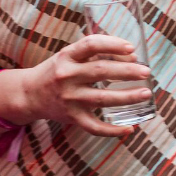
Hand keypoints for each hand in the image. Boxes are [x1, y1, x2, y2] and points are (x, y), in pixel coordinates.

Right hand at [0, 35, 152, 138]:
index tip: (132, 49)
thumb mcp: (69, 56)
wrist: (29, 95)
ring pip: (102, 99)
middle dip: (127, 72)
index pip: (91, 45)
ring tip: (146, 93)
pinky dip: (113, 130)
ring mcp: (69, 98)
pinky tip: (130, 128)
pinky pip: (94, 127)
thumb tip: (132, 56)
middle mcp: (66, 76)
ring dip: (127, 97)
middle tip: (146, 72)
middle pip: (101, 71)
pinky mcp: (71, 117)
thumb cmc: (56, 71)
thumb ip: (95, 53)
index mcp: (67, 56)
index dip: (113, 45)